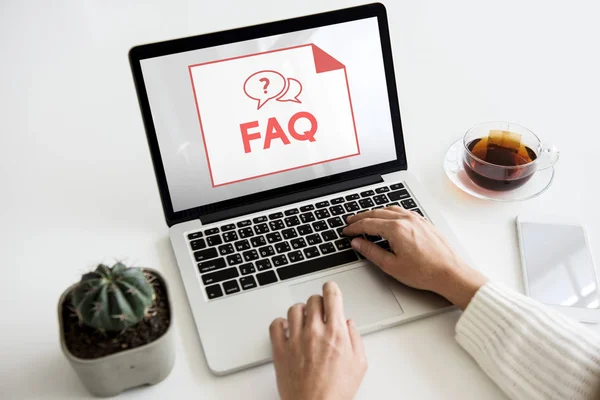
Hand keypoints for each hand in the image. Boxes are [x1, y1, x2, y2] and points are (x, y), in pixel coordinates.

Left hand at [269, 282, 366, 399]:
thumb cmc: (336, 392)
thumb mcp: (359, 364)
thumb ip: (355, 339)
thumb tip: (349, 324)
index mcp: (336, 332)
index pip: (331, 295)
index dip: (331, 288)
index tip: (330, 289)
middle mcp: (314, 331)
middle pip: (313, 300)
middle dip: (318, 303)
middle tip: (320, 311)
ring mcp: (295, 339)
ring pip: (294, 309)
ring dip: (301, 311)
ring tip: (304, 320)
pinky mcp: (280, 350)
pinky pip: (275, 325)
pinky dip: (280, 323)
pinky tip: (287, 329)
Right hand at [343, 207, 486, 309]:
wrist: (450, 273)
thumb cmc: (425, 272)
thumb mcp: (391, 265)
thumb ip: (371, 251)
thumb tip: (358, 243)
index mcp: (396, 229)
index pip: (368, 224)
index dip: (354, 227)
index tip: (347, 231)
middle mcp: (406, 220)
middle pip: (376, 213)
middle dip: (361, 217)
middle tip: (350, 221)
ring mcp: (416, 219)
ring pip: (389, 210)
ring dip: (374, 213)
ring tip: (365, 218)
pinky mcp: (423, 222)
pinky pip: (401, 211)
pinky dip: (389, 212)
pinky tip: (387, 218)